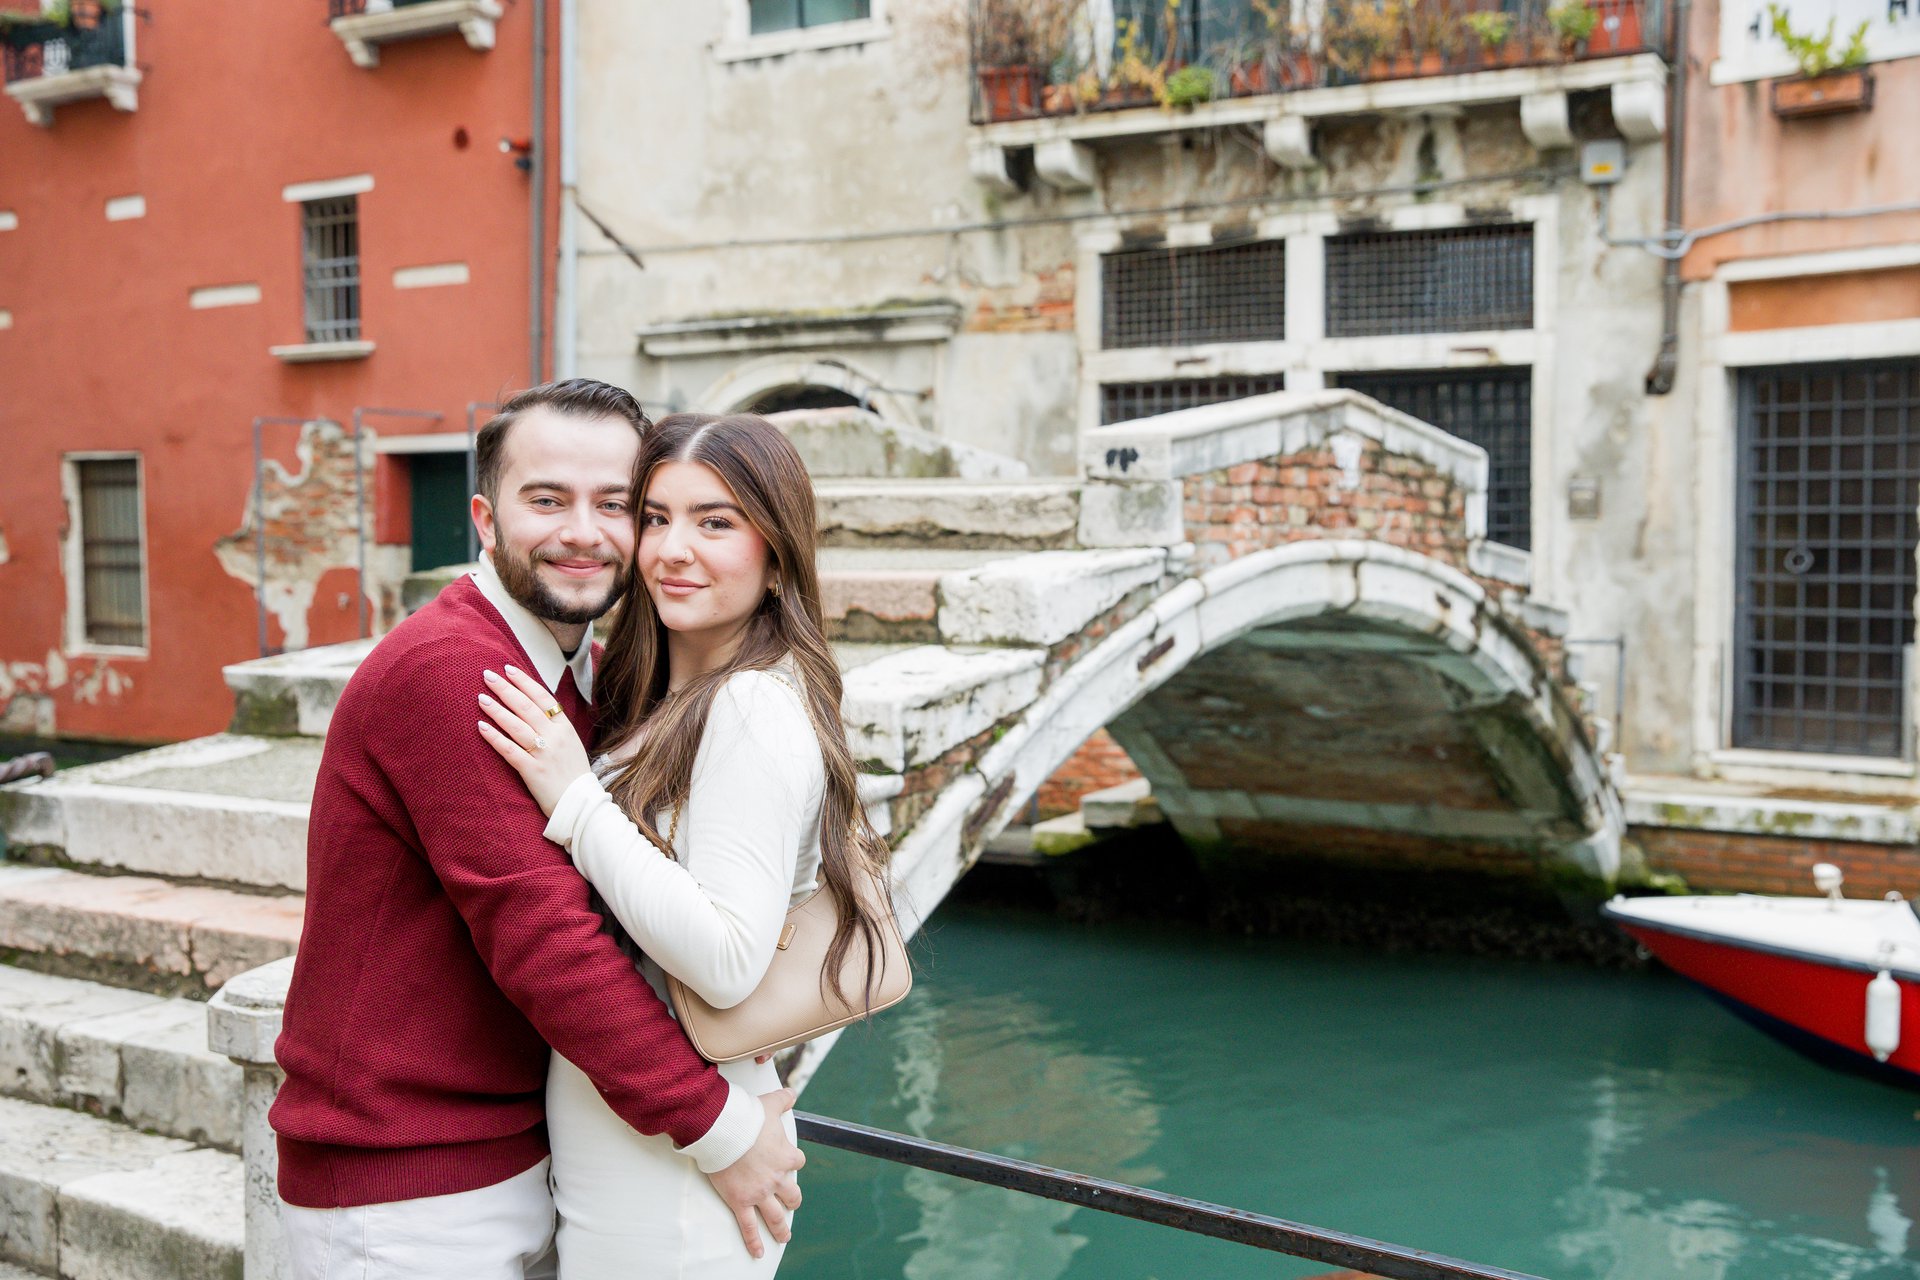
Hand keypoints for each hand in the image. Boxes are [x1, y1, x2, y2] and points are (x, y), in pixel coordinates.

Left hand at [475, 665, 591, 815]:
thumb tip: (535, 708)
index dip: (524, 682)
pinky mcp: (532, 770)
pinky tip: (481, 727)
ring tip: (481, 698)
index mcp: (564, 727)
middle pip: (526, 707)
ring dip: (497, 710)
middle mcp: (554, 736)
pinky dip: (495, 738)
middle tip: (487, 675)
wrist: (580, 803)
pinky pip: (510, 750)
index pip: (542, 698)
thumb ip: (554, 726)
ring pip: (516, 725)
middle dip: (505, 689)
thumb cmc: (573, 773)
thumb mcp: (571, 743)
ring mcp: (543, 753)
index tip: (508, 669)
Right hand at [706, 1088, 804, 1259]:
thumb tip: (791, 1092)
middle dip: (792, 1199)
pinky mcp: (740, 1202)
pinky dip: (754, 1242)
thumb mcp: (770, 1104)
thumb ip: (783, 1098)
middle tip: (790, 1202)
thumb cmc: (747, 1117)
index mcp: (785, 1156)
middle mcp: (776, 1178)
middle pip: (792, 1194)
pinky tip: (759, 1252)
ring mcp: (759, 1193)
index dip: (792, 1161)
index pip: (797, 1163)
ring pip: (775, 1215)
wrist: (724, 1131)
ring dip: (781, 1227)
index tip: (788, 1161)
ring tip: (784, 1236)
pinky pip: (749, 1227)